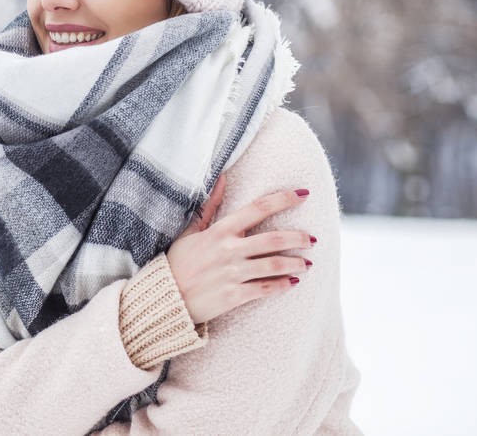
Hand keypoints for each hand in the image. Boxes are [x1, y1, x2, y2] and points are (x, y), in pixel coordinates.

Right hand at [167, 173, 314, 323]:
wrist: (163, 298)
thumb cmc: (177, 262)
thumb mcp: (191, 231)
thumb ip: (210, 205)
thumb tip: (222, 177)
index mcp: (220, 231)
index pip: (257, 208)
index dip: (283, 199)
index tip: (303, 194)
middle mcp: (229, 250)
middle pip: (273, 239)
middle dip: (298, 237)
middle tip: (312, 238)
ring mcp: (232, 273)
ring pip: (274, 265)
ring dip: (295, 263)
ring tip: (308, 263)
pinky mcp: (233, 296)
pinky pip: (264, 289)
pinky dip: (282, 285)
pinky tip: (292, 283)